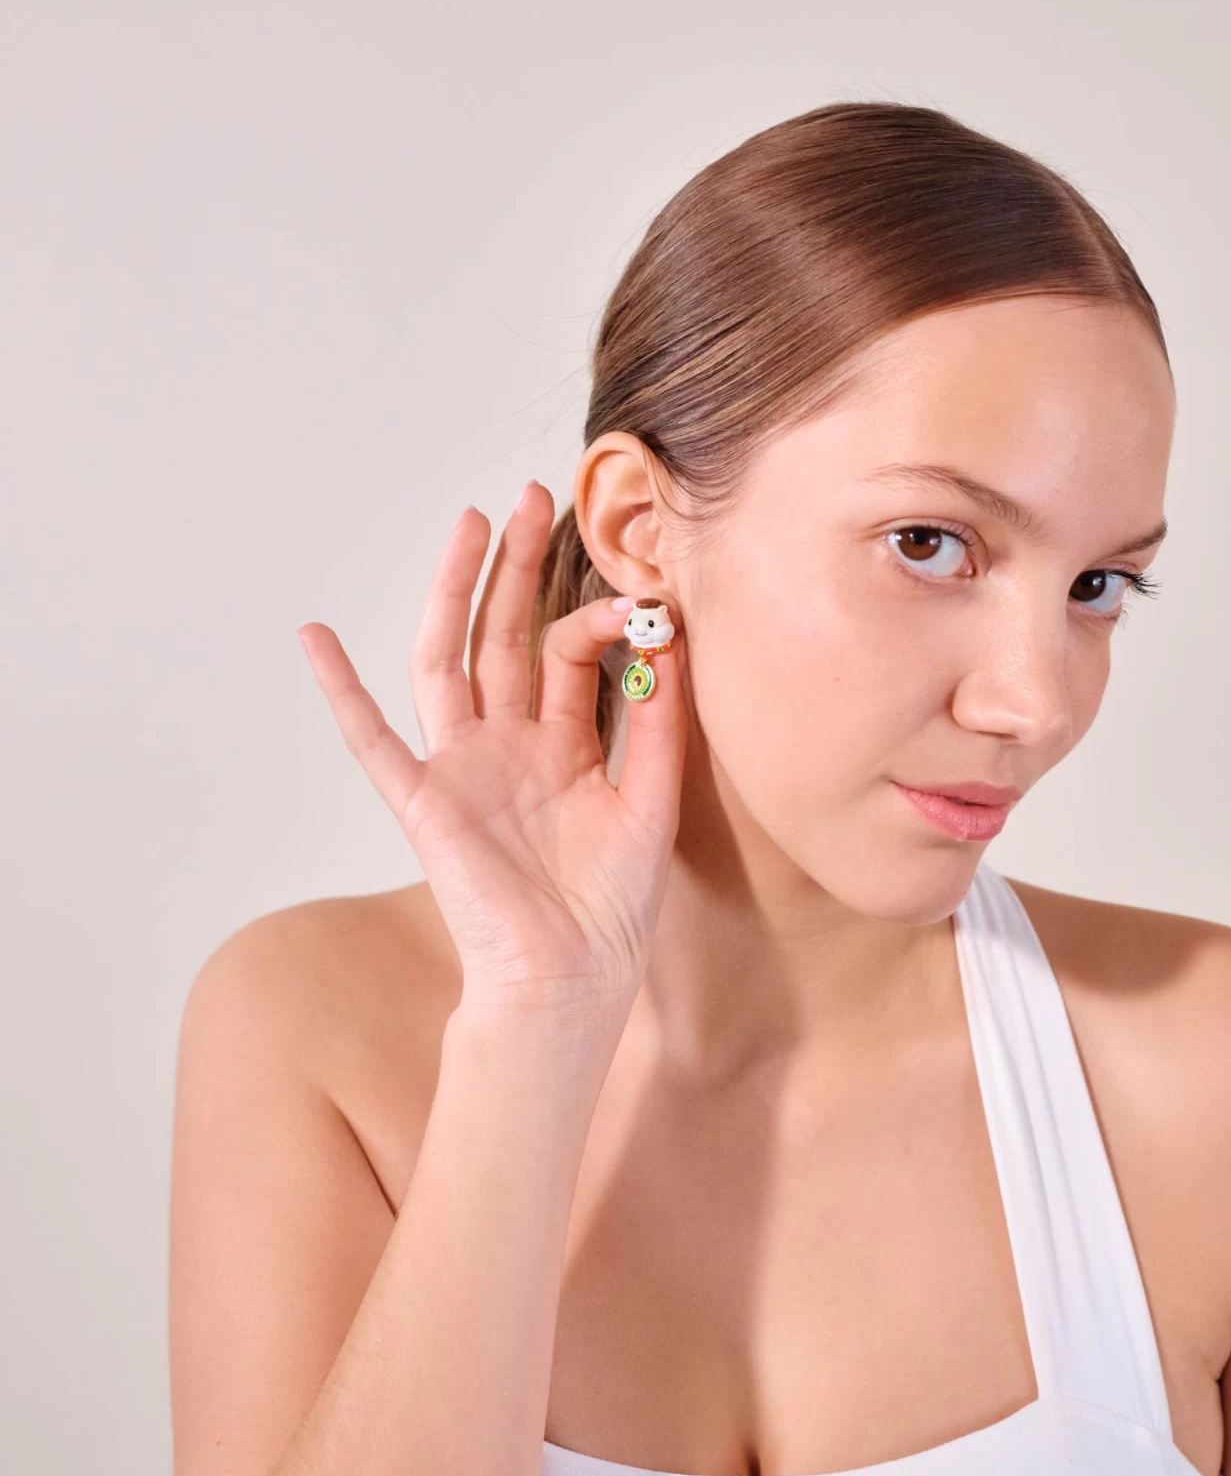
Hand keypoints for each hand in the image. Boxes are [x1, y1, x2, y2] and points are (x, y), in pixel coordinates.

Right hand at [296, 482, 686, 1045]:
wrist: (569, 980)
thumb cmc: (611, 907)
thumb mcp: (651, 799)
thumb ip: (659, 721)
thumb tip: (670, 639)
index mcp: (561, 745)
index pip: (568, 654)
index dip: (598, 617)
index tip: (640, 597)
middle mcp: (507, 745)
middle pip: (504, 635)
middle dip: (516, 566)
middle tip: (533, 496)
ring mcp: (461, 767)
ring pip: (449, 661)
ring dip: (454, 592)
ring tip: (470, 523)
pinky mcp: (424, 800)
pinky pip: (371, 740)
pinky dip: (340, 689)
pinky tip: (315, 636)